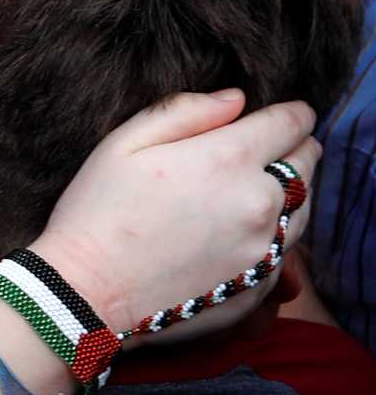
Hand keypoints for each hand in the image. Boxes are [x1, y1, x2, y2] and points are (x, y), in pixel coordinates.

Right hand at [31, 90, 319, 346]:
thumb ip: (185, 111)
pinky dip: (270, 237)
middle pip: (307, 163)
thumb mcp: (123, 143)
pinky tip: (232, 237)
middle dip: (290, 151)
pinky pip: (284, 251)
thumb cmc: (96, 213)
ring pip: (303, 208)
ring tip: (247, 194)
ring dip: (286, 194)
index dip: (289, 113)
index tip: (281, 114)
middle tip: (262, 153)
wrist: (86, 294)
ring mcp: (265, 250)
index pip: (291, 123)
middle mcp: (260, 203)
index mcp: (228, 159)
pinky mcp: (261, 287)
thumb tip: (236, 99)